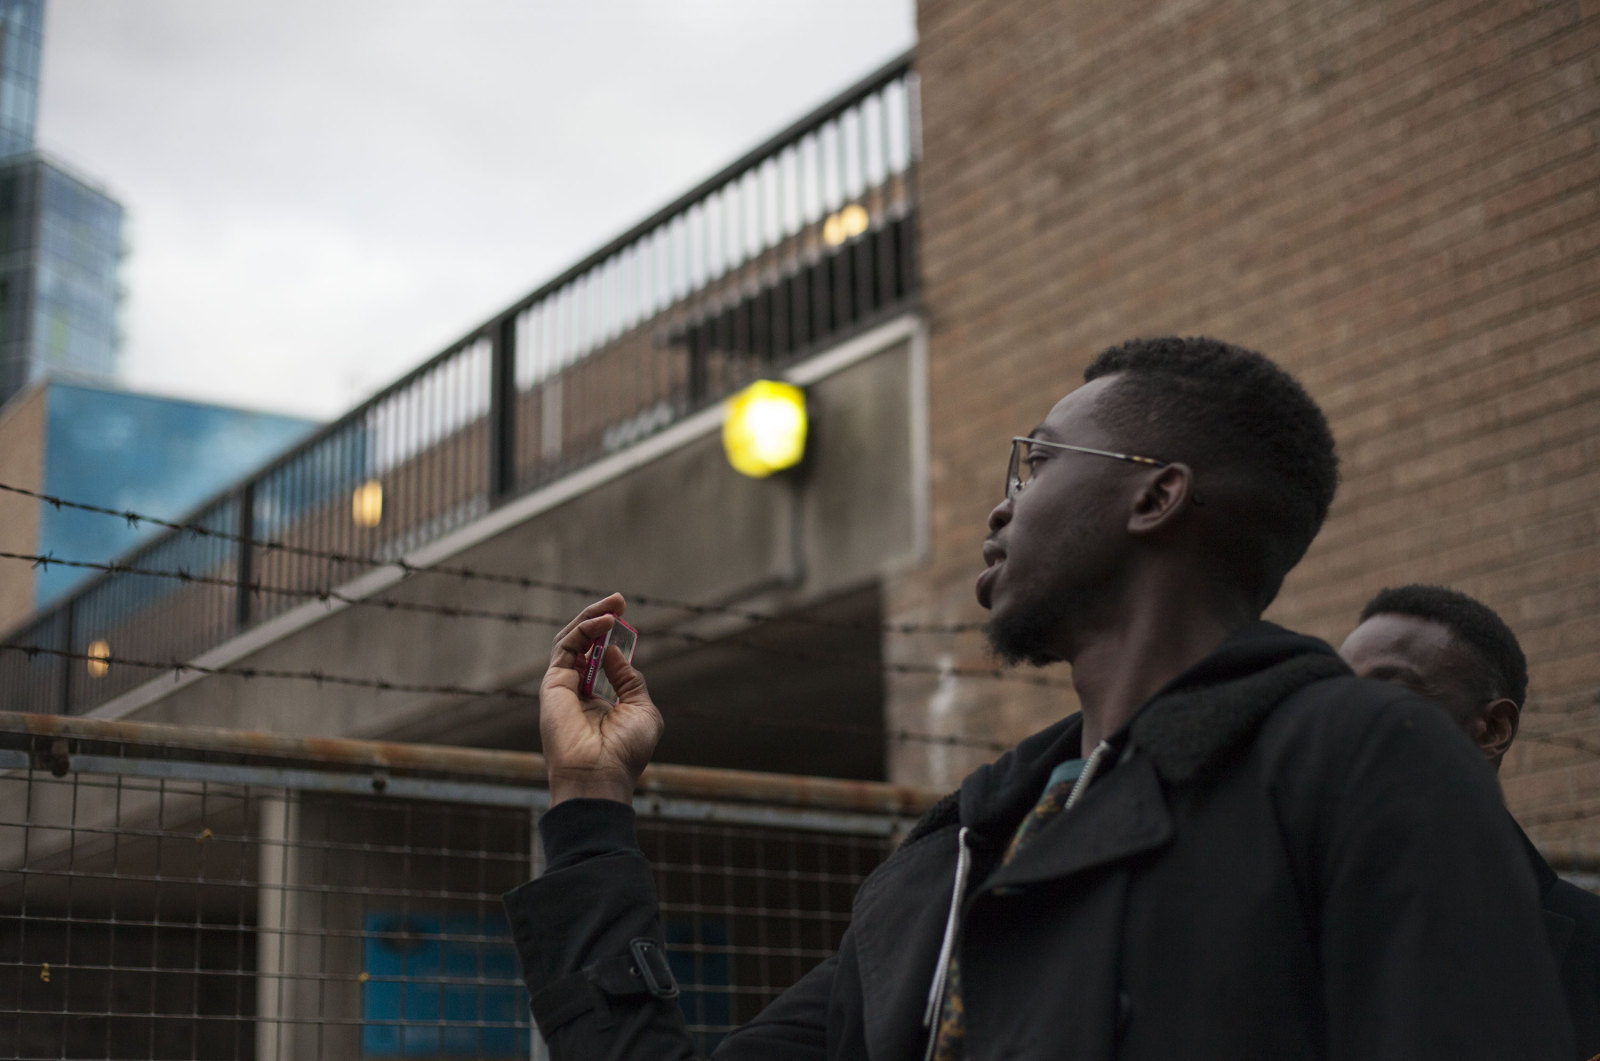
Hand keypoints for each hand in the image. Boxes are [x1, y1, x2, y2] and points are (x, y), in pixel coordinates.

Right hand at [540, 593, 662, 805]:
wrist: (601, 775)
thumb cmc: (625, 751)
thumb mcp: (640, 709)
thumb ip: (629, 680)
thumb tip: (615, 651)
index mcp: (597, 701)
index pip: (600, 660)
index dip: (613, 638)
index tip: (627, 618)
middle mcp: (577, 692)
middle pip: (583, 645)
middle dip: (600, 619)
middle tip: (619, 600)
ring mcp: (562, 687)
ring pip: (570, 641)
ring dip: (591, 618)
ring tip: (613, 604)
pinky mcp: (552, 684)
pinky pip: (566, 647)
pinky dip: (584, 629)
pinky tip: (605, 622)